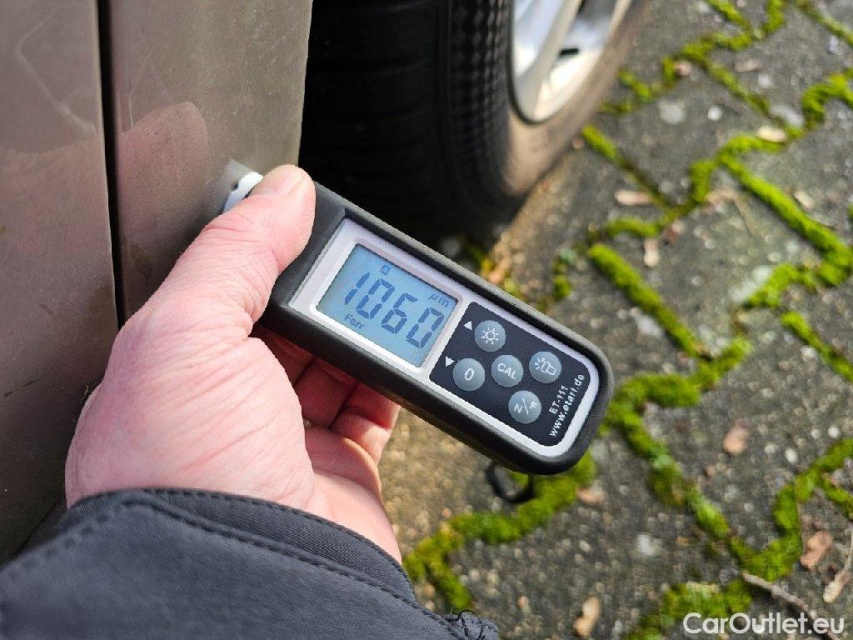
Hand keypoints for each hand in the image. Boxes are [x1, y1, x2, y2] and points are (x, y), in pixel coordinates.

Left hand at [66, 166, 401, 559]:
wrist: (244, 586)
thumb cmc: (181, 477)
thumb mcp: (185, 334)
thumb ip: (235, 252)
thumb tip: (283, 191)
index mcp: (176, 368)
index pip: (236, 287)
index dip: (280, 253)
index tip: (319, 228)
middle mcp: (228, 406)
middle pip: (299, 324)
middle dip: (342, 295)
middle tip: (377, 270)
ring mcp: (285, 441)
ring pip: (345, 365)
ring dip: (381, 336)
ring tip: (408, 307)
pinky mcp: (339, 473)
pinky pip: (379, 412)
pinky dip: (405, 384)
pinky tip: (415, 361)